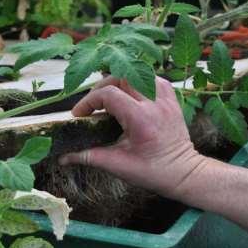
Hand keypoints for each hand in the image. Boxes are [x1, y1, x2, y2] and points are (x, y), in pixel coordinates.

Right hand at [59, 76, 204, 197]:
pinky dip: (137, 83)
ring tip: (110, 99)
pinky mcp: (172, 98)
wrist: (184, 173)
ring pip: (136, 74)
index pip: (108, 95)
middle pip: (120, 78)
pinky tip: (131, 97)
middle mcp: (154, 103)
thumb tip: (63, 157)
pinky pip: (151, 79)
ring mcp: (165, 98)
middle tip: (93, 105)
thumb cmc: (152, 172)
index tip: (80, 115)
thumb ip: (88, 157)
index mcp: (141, 119)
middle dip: (101, 88)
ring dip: (119, 83)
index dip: (88, 102)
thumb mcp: (117, 165)